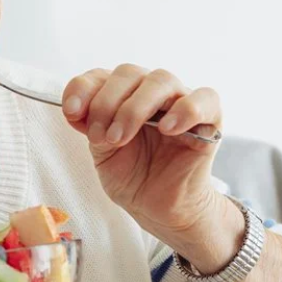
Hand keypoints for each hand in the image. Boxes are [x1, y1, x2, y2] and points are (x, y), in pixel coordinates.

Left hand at [62, 65, 228, 261]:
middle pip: (129, 73)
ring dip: (135, 108)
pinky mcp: (210, 119)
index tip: (72, 113)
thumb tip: (76, 109)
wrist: (158, 208)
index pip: (101, 75)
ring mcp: (180, 102)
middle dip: (107, 103)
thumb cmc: (133, 177)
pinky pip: (205, 98)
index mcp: (122, 95)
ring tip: (121, 137)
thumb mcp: (101, 153)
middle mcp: (151, 92)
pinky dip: (185, 109)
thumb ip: (91, 127)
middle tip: (101, 137)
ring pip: (161, 80)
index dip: (83, 88)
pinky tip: (167, 129)